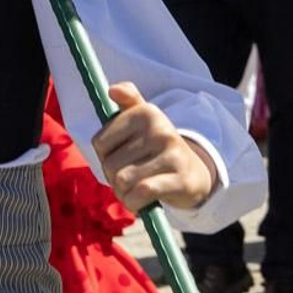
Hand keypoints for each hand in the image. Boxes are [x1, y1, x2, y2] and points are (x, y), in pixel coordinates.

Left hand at [91, 82, 217, 212]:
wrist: (193, 173)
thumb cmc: (155, 147)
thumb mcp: (142, 120)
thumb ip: (127, 100)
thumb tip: (112, 90)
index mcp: (145, 112)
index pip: (99, 143)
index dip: (104, 158)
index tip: (120, 158)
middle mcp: (160, 129)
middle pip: (109, 165)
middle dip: (113, 179)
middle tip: (130, 178)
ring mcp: (172, 153)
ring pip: (122, 181)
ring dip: (122, 194)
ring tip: (134, 190)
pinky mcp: (180, 178)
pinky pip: (142, 192)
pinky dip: (135, 203)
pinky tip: (140, 202)